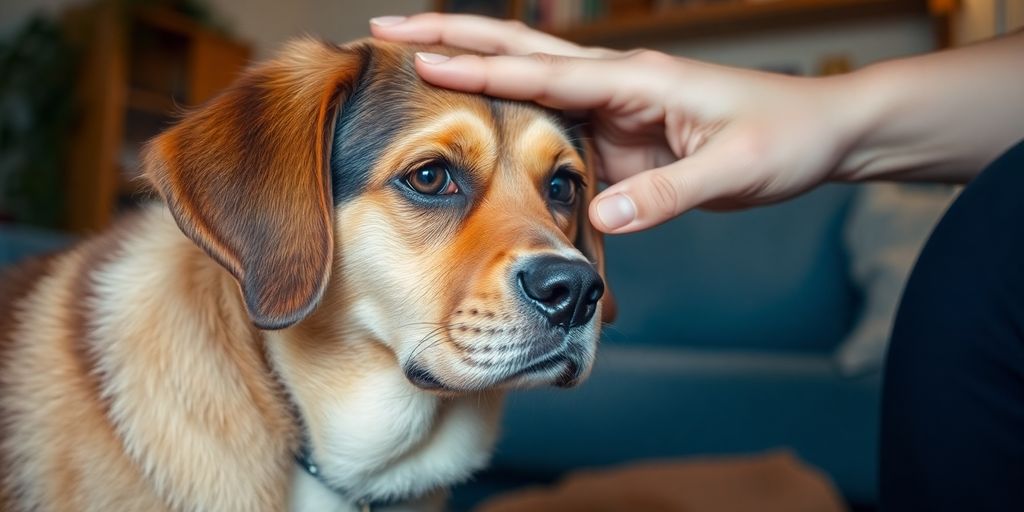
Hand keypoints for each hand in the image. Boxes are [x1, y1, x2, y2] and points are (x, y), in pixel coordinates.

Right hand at [370, 13, 862, 232]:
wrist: (822, 134)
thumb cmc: (787, 140)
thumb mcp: (734, 172)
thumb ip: (666, 196)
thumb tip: (598, 223)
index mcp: (638, 79)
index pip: (542, 70)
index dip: (477, 65)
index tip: (415, 58)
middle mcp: (616, 84)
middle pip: (519, 54)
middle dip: (452, 39)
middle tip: (383, 32)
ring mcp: (613, 109)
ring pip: (527, 86)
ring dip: (469, 73)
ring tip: (407, 69)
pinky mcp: (619, 137)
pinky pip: (551, 129)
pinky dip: (506, 120)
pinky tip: (476, 128)